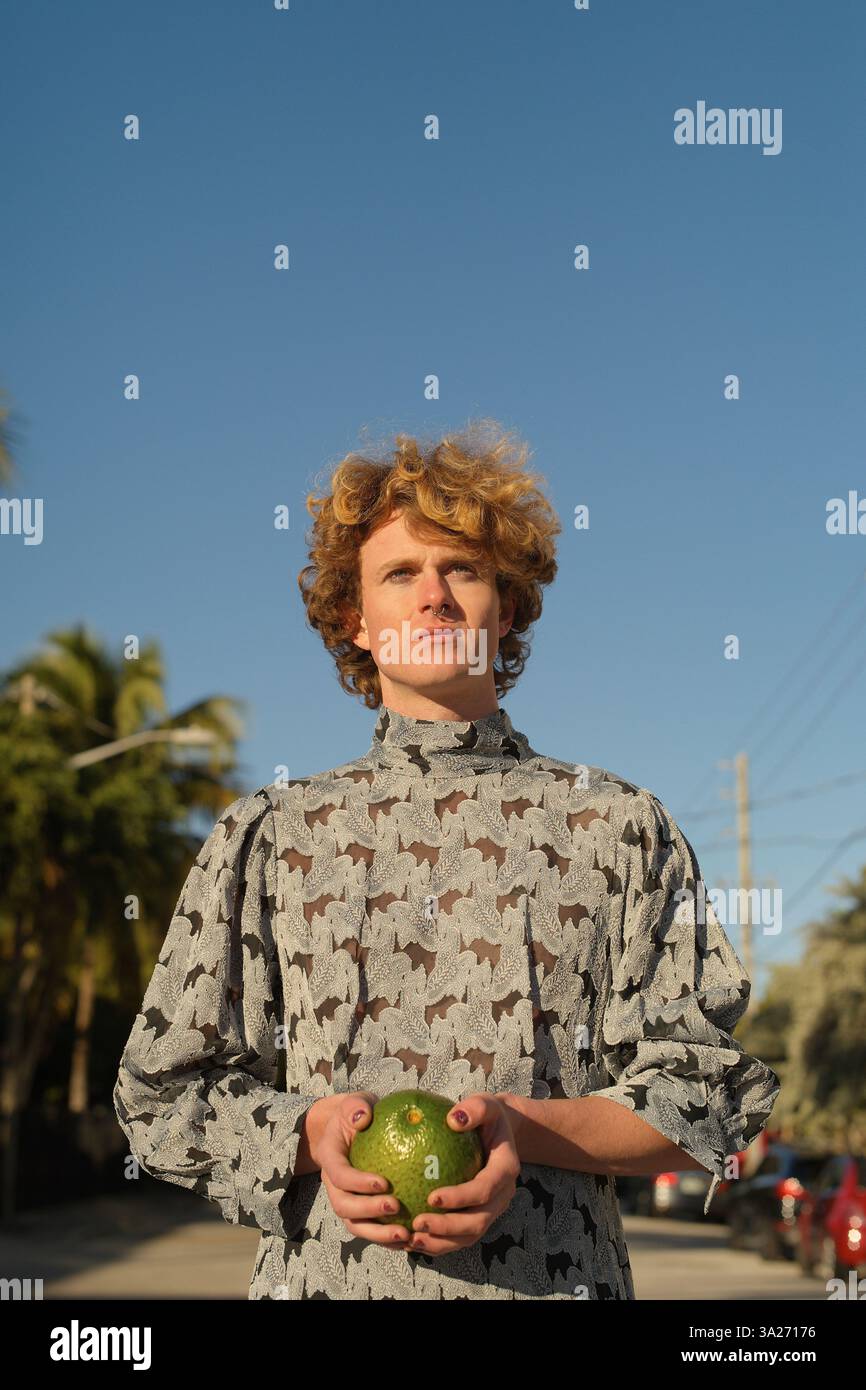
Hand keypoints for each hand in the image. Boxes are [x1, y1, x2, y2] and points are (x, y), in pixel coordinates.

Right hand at [309, 1092, 413, 1251]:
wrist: (350, 1128)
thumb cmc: (357, 1113)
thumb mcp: (355, 1102)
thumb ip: (356, 1106)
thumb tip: (363, 1116)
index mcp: (330, 1157)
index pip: (339, 1175)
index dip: (358, 1182)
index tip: (384, 1183)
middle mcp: (332, 1183)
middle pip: (343, 1206)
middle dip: (368, 1211)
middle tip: (396, 1207)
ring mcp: (344, 1199)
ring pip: (355, 1225)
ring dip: (378, 1234)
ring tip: (405, 1235)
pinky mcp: (359, 1210)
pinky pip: (370, 1228)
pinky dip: (387, 1238)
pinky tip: (411, 1240)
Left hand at [408, 1092, 521, 1256]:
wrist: (498, 1132)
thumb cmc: (486, 1115)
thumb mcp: (485, 1103)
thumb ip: (474, 1108)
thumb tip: (453, 1119)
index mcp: (506, 1169)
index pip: (484, 1190)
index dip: (461, 1198)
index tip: (431, 1197)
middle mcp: (503, 1195)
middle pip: (478, 1221)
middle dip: (448, 1228)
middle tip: (417, 1223)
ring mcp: (492, 1209)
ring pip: (469, 1236)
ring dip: (441, 1242)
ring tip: (411, 1239)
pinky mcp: (480, 1217)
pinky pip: (460, 1238)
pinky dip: (439, 1243)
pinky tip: (412, 1240)